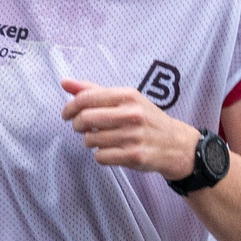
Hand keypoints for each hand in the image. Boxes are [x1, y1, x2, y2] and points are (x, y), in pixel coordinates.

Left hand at [61, 78, 198, 180]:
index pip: (86, 98)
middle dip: (77, 125)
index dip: (70, 107)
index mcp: (128, 95)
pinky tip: (110, 150)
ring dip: (90, 141)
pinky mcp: (134, 156)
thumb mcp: (125, 99)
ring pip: (91, 139)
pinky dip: (100, 155)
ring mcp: (134, 136)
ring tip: (101, 139)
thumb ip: (94, 90)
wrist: (175, 144)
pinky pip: (100, 157)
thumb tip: (65, 83)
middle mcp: (132, 114)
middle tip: (80, 128)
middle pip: (85, 119)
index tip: (67, 114)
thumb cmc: (145, 119)